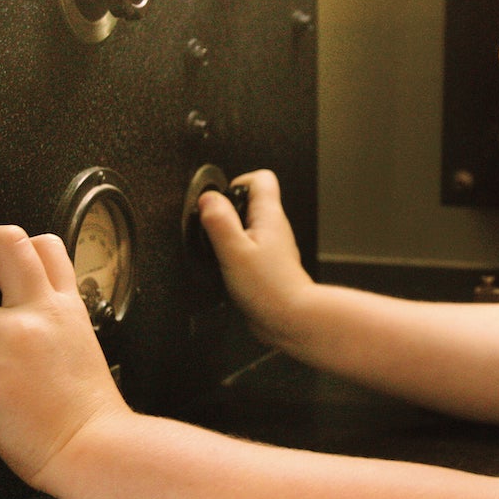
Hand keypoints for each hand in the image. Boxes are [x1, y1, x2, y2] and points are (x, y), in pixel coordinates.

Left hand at [0, 225, 127, 483]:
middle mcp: (40, 314)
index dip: (8, 246)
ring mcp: (13, 339)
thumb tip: (7, 317)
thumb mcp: (78, 346)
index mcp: (64, 308)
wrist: (95, 449)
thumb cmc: (84, 413)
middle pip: (2, 243)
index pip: (42, 245)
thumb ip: (49, 322)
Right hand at [197, 169, 317, 351]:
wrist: (290, 320)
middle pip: (251, 202)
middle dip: (228, 211)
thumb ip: (219, 222)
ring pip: (249, 228)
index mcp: (269, 216)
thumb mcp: (234, 251)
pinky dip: (236, 254)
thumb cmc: (269, 290)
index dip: (237, 182)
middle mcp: (275, 228)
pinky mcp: (268, 266)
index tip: (219, 201)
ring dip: (231, 235)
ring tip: (222, 252)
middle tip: (215, 230)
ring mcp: (273, 247)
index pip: (261, 178)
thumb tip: (207, 199)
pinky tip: (229, 270)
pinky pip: (249, 249)